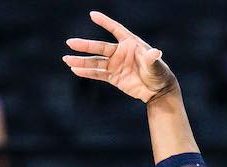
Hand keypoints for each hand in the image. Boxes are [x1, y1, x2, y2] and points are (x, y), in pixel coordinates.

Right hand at [62, 10, 177, 102]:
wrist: (158, 90)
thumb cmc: (159, 74)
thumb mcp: (156, 66)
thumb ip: (152, 59)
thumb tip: (155, 52)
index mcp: (130, 44)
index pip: (116, 30)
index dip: (105, 22)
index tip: (93, 15)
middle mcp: (120, 52)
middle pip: (100, 47)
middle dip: (85, 45)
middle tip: (70, 43)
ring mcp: (115, 65)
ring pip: (95, 62)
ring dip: (81, 61)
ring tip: (66, 59)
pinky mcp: (113, 77)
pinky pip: (98, 73)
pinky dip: (87, 72)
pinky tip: (75, 70)